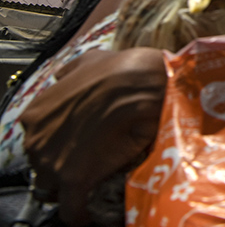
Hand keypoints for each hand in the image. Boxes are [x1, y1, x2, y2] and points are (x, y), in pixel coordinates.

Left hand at [20, 48, 166, 226]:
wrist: (140, 82)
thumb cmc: (118, 69)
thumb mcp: (86, 61)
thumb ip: (68, 74)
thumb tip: (64, 77)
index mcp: (36, 114)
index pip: (38, 141)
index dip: (58, 143)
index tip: (75, 144)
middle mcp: (36, 140)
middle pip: (42, 165)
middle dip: (62, 165)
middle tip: (88, 161)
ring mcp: (53, 162)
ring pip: (53, 188)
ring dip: (70, 188)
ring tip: (93, 183)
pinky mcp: (74, 180)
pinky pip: (71, 210)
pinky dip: (80, 214)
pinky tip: (90, 215)